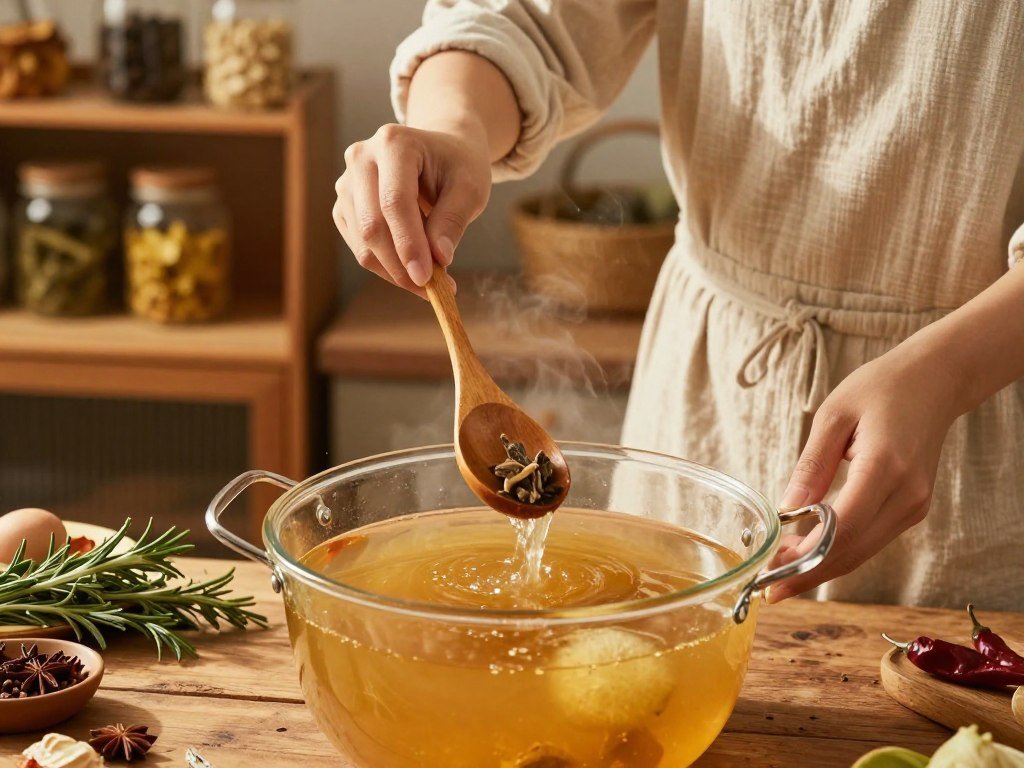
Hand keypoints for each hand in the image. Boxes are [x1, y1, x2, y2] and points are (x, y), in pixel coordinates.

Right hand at [333, 120, 491, 295]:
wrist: (441, 152)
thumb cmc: (457, 166)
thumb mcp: (470, 187)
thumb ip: (453, 219)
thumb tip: (439, 258)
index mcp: (394, 143)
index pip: (394, 202)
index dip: (409, 244)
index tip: (428, 278)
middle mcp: (361, 158)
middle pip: (372, 225)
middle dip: (401, 265)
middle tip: (434, 290)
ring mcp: (347, 182)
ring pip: (363, 242)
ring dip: (395, 271)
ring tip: (432, 281)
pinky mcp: (345, 206)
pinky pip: (360, 247)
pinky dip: (386, 267)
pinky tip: (413, 270)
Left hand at [766, 336, 961, 601]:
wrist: (934, 381)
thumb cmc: (880, 389)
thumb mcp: (833, 416)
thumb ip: (810, 466)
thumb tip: (786, 510)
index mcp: (886, 466)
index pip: (843, 526)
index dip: (805, 555)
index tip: (771, 569)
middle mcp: (907, 494)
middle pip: (852, 550)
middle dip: (807, 573)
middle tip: (767, 584)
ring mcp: (915, 505)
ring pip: (863, 552)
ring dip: (821, 567)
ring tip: (780, 572)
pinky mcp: (913, 508)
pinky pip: (872, 540)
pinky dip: (840, 552)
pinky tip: (808, 553)